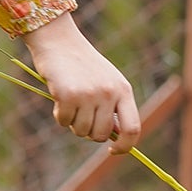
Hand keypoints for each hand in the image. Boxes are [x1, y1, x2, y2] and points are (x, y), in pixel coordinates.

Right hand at [22, 12, 140, 152]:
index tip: (112, 150)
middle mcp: (109, 93)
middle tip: (80, 115)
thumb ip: (112, 107)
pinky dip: (59, 114)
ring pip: (81, 131)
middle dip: (88, 132)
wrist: (59, 39)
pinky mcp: (68, 95)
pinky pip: (64, 122)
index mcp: (123, 90)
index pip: (133, 129)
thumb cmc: (82, 64)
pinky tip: (59, 95)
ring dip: (72, 122)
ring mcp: (89, 94)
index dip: (125, 146)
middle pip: (101, 135)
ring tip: (70, 101)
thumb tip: (114, 138)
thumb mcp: (105, 82)